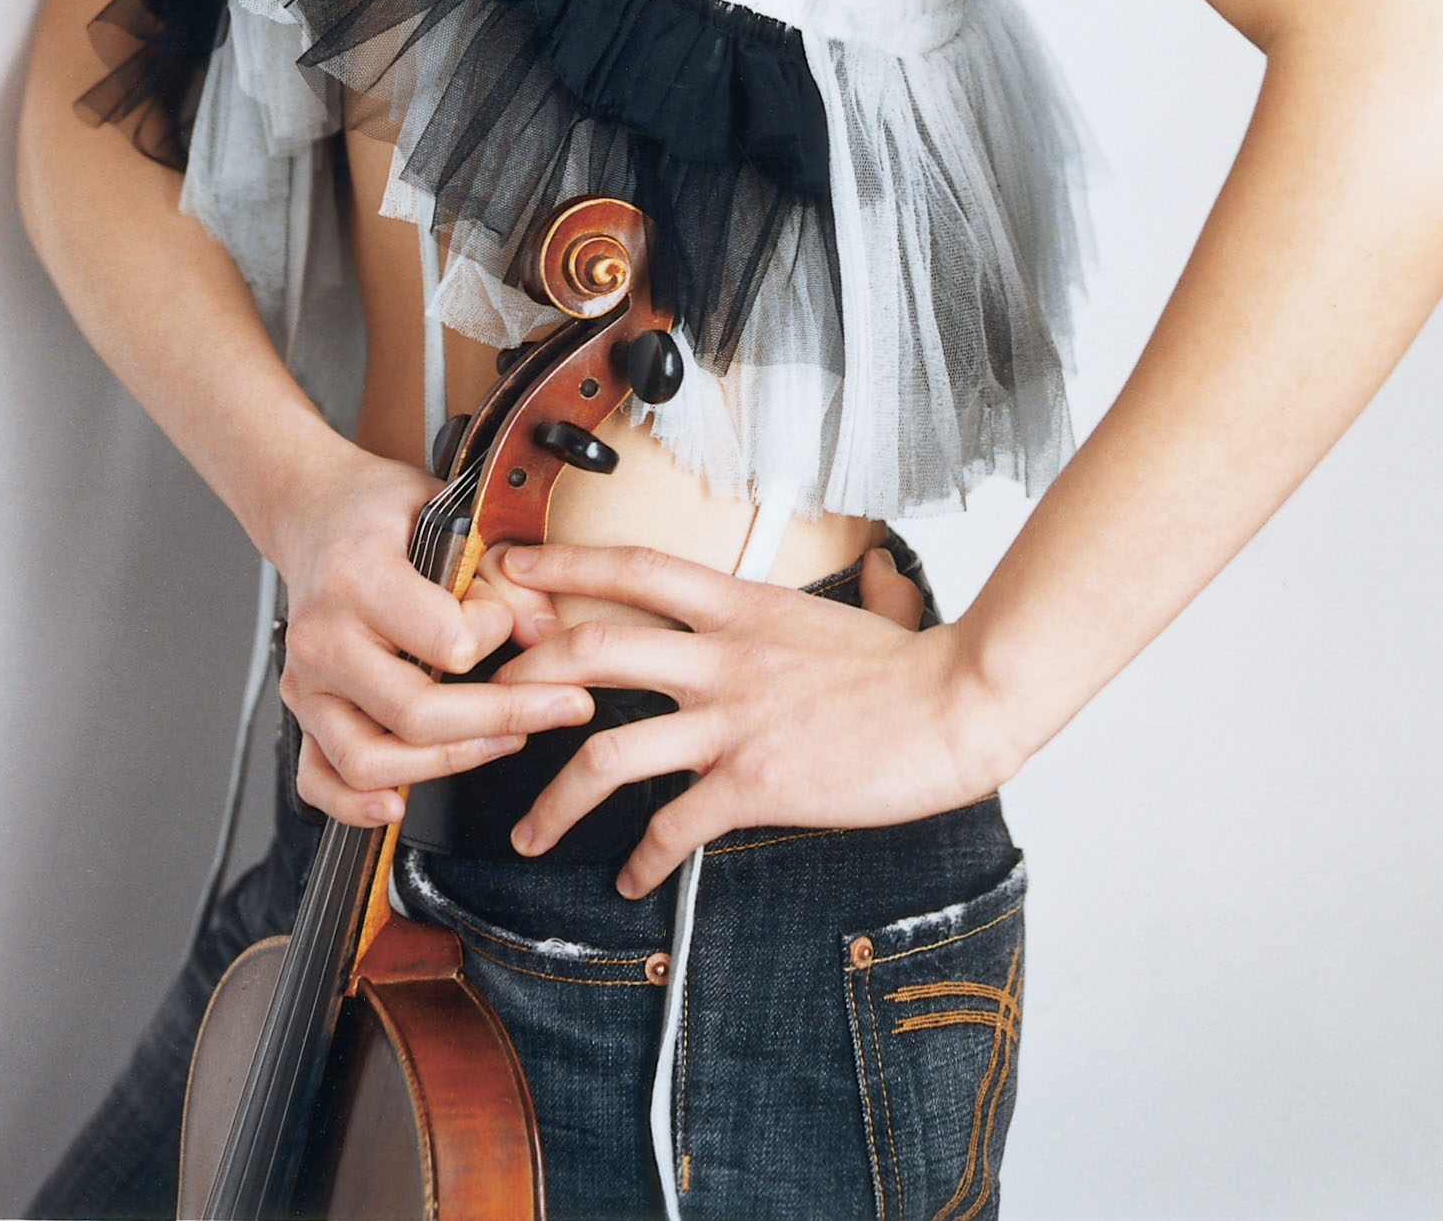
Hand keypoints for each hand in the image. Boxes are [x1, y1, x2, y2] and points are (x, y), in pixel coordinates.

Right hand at [264, 436, 594, 829]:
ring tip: (505, 739)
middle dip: (504, 717)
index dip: (495, 634)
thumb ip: (499, 572)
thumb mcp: (447, 513)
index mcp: (357, 576)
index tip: (507, 615)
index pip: (446, 640)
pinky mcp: (301, 711)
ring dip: (449, 763)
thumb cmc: (382, 513)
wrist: (315, 511)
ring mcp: (306, 681)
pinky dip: (355, 806)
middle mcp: (323, 635)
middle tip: (563, 706)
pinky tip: (400, 805)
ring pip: (371, 761)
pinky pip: (320, 781)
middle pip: (416, 714)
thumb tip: (545, 632)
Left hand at [487, 540, 1013, 896]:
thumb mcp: (867, 615)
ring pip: (609, 749)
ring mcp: (732, 721)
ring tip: (530, 832)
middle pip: (591, 648)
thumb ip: (859, 594)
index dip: (564, 563)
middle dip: (525, 677)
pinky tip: (633, 880)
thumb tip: (876, 577)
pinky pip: (674, 826)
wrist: (958, 707)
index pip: (634, 568)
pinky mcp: (754, 783)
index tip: (512, 566)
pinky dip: (643, 860)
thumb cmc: (916, 668)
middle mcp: (721, 656)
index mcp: (740, 606)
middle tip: (485, 706)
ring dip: (555, 797)